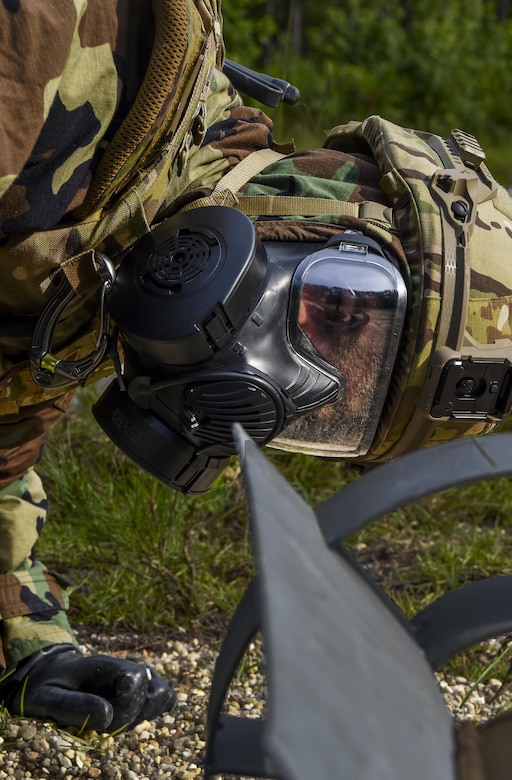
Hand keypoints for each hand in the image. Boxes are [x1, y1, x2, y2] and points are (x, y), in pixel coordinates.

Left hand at [0, 644, 174, 732]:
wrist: (54, 676)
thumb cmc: (48, 688)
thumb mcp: (47, 698)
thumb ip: (74, 706)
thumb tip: (107, 717)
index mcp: (110, 666)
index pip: (137, 684)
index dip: (122, 709)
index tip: (101, 719)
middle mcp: (131, 668)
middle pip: (155, 693)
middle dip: (132, 715)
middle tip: (105, 720)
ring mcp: (141, 677)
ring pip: (163, 696)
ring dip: (143, 715)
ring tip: (115, 717)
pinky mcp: (145, 688)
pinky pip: (165, 699)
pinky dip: (152, 712)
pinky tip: (127, 716)